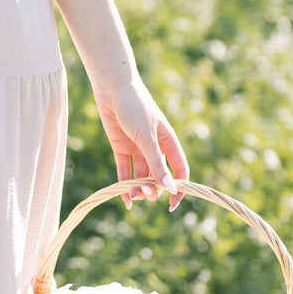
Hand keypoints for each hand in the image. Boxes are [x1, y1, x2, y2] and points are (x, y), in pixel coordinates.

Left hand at [91, 75, 188, 211]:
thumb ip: (157, 163)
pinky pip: (125, 172)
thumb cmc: (135, 108)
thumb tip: (170, 189)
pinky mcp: (121, 149)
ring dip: (139, 189)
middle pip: (158, 177)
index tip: (172, 204)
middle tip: (145, 193)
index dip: (178, 187)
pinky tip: (126, 200)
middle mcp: (154, 148)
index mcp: (168, 143)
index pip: (179, 170)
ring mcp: (137, 149)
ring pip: (141, 176)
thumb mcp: (147, 137)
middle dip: (154, 189)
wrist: (112, 89)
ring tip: (133, 196)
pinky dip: (125, 186)